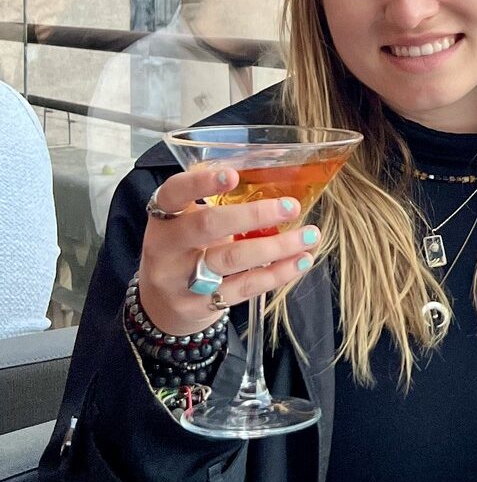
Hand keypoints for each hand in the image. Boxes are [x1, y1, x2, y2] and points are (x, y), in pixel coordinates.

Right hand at [135, 166, 319, 336]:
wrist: (161, 304)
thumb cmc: (187, 249)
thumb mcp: (188, 221)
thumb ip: (218, 202)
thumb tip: (277, 179)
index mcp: (164, 217)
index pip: (175, 194)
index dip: (201, 183)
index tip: (234, 175)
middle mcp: (166, 248)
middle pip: (208, 226)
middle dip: (254, 214)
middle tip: (292, 207)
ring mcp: (179, 281)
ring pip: (232, 259)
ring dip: (277, 246)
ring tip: (310, 235)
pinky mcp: (197, 306)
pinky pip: (243, 287)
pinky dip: (277, 274)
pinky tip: (301, 261)